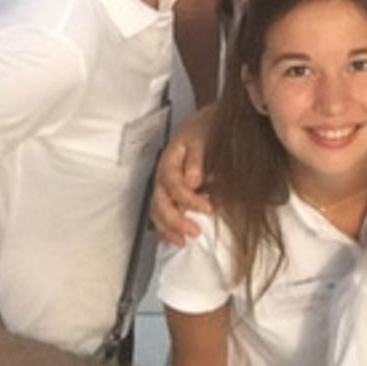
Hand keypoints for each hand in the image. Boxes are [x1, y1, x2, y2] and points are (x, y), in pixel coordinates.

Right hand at [149, 113, 215, 243]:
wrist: (205, 124)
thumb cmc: (205, 129)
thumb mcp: (203, 137)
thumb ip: (196, 159)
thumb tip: (192, 181)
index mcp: (170, 160)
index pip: (173, 185)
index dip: (189, 200)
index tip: (209, 209)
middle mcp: (163, 175)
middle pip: (159, 202)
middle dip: (175, 221)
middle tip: (194, 232)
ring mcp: (164, 186)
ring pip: (157, 211)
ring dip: (168, 229)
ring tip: (183, 242)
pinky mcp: (169, 193)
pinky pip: (161, 213)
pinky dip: (166, 229)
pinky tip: (175, 239)